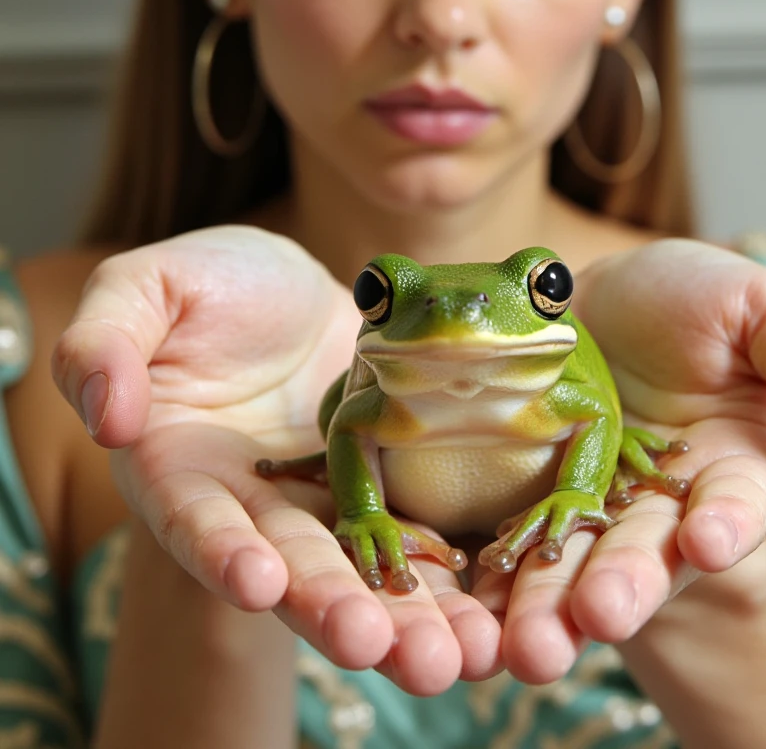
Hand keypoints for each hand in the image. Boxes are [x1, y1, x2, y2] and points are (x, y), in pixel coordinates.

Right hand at [52, 226, 500, 693]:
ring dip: (400, 618)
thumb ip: (104, 342)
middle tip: (374, 644)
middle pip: (288, 564)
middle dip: (328, 606)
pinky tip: (487, 618)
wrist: (293, 288)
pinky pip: (413, 535)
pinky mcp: (383, 490)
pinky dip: (446, 577)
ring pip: (359, 569)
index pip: (192, 516)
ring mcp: (322, 503)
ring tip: (449, 656)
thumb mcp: (144, 288)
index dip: (218, 548)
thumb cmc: (208, 282)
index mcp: (179, 466)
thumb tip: (108, 416)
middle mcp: (250, 506)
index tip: (258, 580)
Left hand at [478, 239, 765, 682]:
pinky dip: (494, 572)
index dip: (725, 522)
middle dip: (624, 585)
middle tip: (596, 617)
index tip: (709, 539)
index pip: (735, 505)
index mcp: (730, 468)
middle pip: (646, 553)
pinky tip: (472, 601)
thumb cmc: (692, 303)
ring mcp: (591, 508)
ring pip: (573, 563)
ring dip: (552, 604)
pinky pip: (509, 539)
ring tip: (529, 644)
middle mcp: (662, 506)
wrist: (597, 302)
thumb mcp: (758, 310)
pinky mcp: (528, 500)